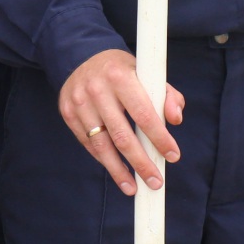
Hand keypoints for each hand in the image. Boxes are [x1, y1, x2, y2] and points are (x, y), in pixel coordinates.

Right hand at [59, 48, 183, 196]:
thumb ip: (167, 95)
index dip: (159, 138)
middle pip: (122, 136)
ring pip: (102, 145)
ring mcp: (79, 102)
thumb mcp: (146, 73)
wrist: (81, 56)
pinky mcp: (68, 112)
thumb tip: (175, 120)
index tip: (173, 156)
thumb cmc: (121, 71)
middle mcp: (96, 89)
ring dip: (119, 170)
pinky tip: (116, 170)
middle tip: (155, 181)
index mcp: (120, 76)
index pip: (143, 114)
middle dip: (141, 163)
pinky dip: (103, 159)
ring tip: (134, 187)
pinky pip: (88, 143)